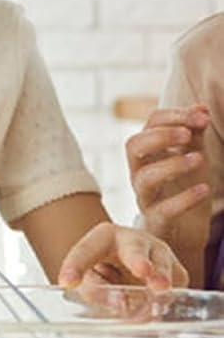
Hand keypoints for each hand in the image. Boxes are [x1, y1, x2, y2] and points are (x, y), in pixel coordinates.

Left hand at [57, 222, 188, 293]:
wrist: (134, 263)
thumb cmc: (107, 268)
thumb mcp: (91, 277)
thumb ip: (96, 290)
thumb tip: (120, 304)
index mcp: (104, 236)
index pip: (86, 250)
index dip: (75, 267)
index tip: (67, 282)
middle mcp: (135, 240)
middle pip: (135, 249)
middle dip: (138, 260)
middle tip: (142, 270)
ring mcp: (159, 254)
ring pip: (162, 266)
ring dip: (160, 279)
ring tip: (160, 289)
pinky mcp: (178, 272)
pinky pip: (174, 288)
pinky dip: (164, 299)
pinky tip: (155, 305)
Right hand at [126, 105, 210, 243]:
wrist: (184, 230)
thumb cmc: (183, 187)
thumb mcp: (190, 156)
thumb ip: (193, 132)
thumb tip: (200, 107)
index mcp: (147, 152)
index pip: (149, 124)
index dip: (173, 117)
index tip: (201, 116)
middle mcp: (139, 171)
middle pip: (134, 147)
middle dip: (160, 136)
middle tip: (188, 134)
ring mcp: (145, 196)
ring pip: (145, 177)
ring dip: (172, 165)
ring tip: (199, 160)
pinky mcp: (157, 221)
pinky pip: (163, 210)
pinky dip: (184, 199)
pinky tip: (204, 189)